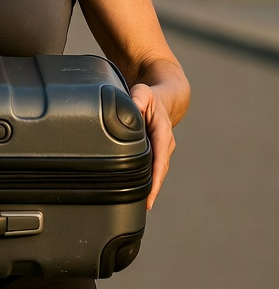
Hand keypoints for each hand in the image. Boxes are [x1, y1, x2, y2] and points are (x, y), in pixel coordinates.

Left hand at [131, 83, 175, 209]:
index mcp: (163, 133)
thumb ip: (138, 98)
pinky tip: (139, 192)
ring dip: (151, 187)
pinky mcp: (157, 151)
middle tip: (144, 206)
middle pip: (159, 171)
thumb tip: (133, 105)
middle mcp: (165, 144)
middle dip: (153, 188)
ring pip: (157, 171)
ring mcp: (163, 149)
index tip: (151, 193)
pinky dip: (148, 180)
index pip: (159, 159)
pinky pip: (153, 168)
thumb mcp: (143, 93)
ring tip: (141, 204)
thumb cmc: (151, 96)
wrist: (165, 98)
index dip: (155, 177)